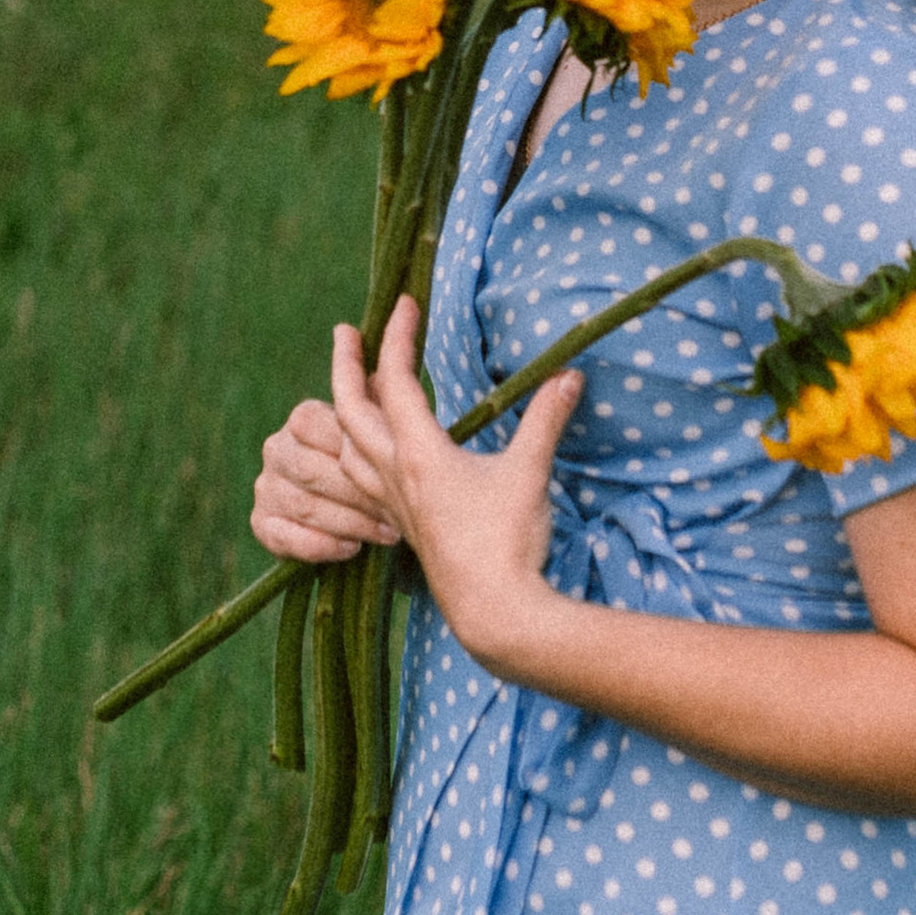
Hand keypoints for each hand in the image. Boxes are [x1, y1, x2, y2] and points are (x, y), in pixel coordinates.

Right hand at [252, 393, 404, 563]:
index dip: (355, 452)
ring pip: (304, 506)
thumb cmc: (374, 461)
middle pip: (312, 471)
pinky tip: (350, 548)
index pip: (314, 425)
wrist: (353, 507)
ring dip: (349, 523)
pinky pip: (284, 538)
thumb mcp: (382, 427)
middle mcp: (276, 449)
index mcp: (302, 419)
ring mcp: (265, 487)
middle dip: (359, 496)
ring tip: (386, 533)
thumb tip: (370, 355)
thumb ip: (382, 395)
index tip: (395, 470)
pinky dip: (320, 545)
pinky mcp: (261, 524)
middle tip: (399, 514)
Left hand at [331, 296, 582, 677]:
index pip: (396, 380)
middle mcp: (394, 476)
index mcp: (419, 454)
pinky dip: (356, 456)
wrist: (494, 612)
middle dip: (344, 366)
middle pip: (349, 411)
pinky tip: (372, 458)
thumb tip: (571, 373)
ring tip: (353, 389)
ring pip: (348, 449)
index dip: (398, 336)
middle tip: (344, 332)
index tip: (404, 302)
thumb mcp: (530, 472)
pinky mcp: (403, 529)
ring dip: (345, 412)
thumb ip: (546, 418)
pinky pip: (361, 483)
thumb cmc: (509, 541)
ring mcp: (393, 506)